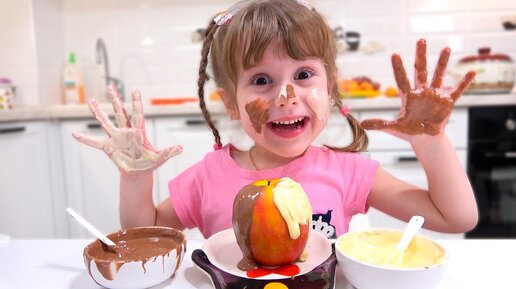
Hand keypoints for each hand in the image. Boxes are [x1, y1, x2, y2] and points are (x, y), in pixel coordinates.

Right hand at [73, 86, 182, 174]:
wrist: (138, 173)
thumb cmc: (149, 164)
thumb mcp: (159, 158)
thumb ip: (168, 153)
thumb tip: (180, 148)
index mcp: (138, 132)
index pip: (137, 113)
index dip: (136, 102)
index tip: (135, 89)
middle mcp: (126, 131)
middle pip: (119, 112)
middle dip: (115, 100)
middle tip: (109, 86)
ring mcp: (116, 138)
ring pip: (106, 122)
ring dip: (98, 112)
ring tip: (91, 101)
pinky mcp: (108, 148)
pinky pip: (94, 142)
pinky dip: (85, 139)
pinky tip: (75, 134)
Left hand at [360, 39, 475, 140]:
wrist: (425, 138)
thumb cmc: (408, 131)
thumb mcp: (393, 128)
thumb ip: (380, 124)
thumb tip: (362, 123)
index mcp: (408, 96)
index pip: (401, 79)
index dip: (398, 68)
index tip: (395, 54)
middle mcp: (421, 91)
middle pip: (420, 70)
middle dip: (420, 56)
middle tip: (420, 40)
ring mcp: (435, 95)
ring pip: (439, 75)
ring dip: (442, 63)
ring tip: (446, 48)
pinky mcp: (447, 102)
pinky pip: (457, 90)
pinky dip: (464, 82)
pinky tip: (472, 72)